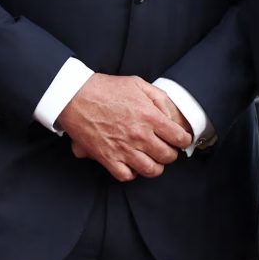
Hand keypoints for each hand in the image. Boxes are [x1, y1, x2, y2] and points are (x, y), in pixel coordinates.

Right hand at [58, 75, 190, 180]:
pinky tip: (132, 164)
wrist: (75, 96)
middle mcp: (139, 135)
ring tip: (153, 159)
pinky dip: (132, 173)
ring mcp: (123, 149)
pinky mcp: (107, 158)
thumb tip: (173, 117)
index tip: (181, 139)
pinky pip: (126, 175)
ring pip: (151, 170)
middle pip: (167, 156)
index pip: (179, 138)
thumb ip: (160, 99)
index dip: (183, 140)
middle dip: (171, 153)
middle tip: (167, 148)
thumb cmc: (105, 89)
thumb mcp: (138, 84)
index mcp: (149, 116)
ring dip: (155, 166)